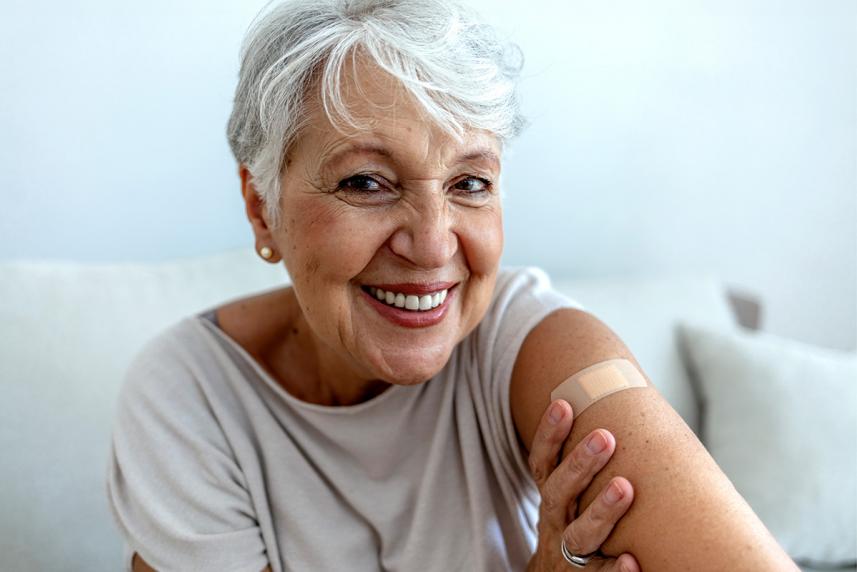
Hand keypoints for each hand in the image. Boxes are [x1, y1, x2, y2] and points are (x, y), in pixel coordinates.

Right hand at [525, 399, 638, 571]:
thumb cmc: (573, 524)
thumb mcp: (567, 495)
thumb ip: (582, 464)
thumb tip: (616, 400)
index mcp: (550, 496)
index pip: (542, 462)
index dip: (549, 434)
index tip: (563, 404)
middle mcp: (554, 521)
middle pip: (558, 491)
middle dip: (579, 463)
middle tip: (605, 436)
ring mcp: (567, 553)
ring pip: (579, 533)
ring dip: (601, 511)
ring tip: (625, 487)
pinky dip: (614, 570)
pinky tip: (633, 561)